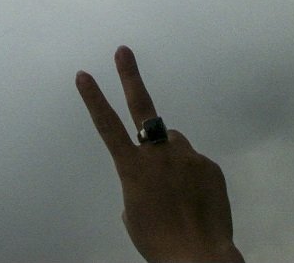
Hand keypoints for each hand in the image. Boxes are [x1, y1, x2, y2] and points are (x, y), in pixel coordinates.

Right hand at [76, 46, 243, 262]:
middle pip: (142, 107)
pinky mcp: (209, 166)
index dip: (93, 99)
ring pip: (174, 145)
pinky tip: (195, 201)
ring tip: (177, 190)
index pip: (107, 126)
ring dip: (171, 157)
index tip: (84, 74)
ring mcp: (186, 157)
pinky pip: (196, 165)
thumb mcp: (134, 215)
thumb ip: (138, 186)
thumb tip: (154, 175)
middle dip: (130, 76)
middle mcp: (158, 155)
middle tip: (123, 51)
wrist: (199, 256)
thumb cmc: (158, 241)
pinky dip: (193, 177)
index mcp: (133, 168)